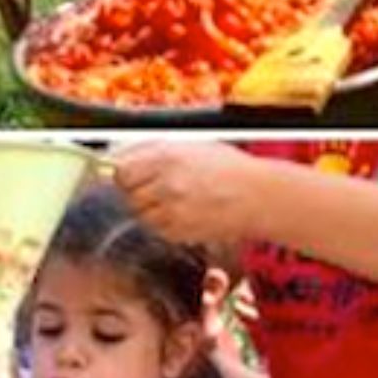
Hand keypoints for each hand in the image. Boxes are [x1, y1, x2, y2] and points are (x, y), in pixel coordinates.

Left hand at [114, 142, 263, 245]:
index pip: (121, 170)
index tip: (131, 176)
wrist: (257, 197)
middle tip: (156, 189)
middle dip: (137, 192)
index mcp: (167, 157)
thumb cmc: (230, 168)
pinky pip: (158, 229)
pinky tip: (185, 214)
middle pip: (128, 194)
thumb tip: (120, 155)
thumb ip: (155, 149)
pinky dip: (165, 224)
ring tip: (174, 201)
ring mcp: (172, 210)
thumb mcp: (192, 146)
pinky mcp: (180, 231)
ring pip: (141, 215)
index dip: (126, 175)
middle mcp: (166, 183)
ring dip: (151, 210)